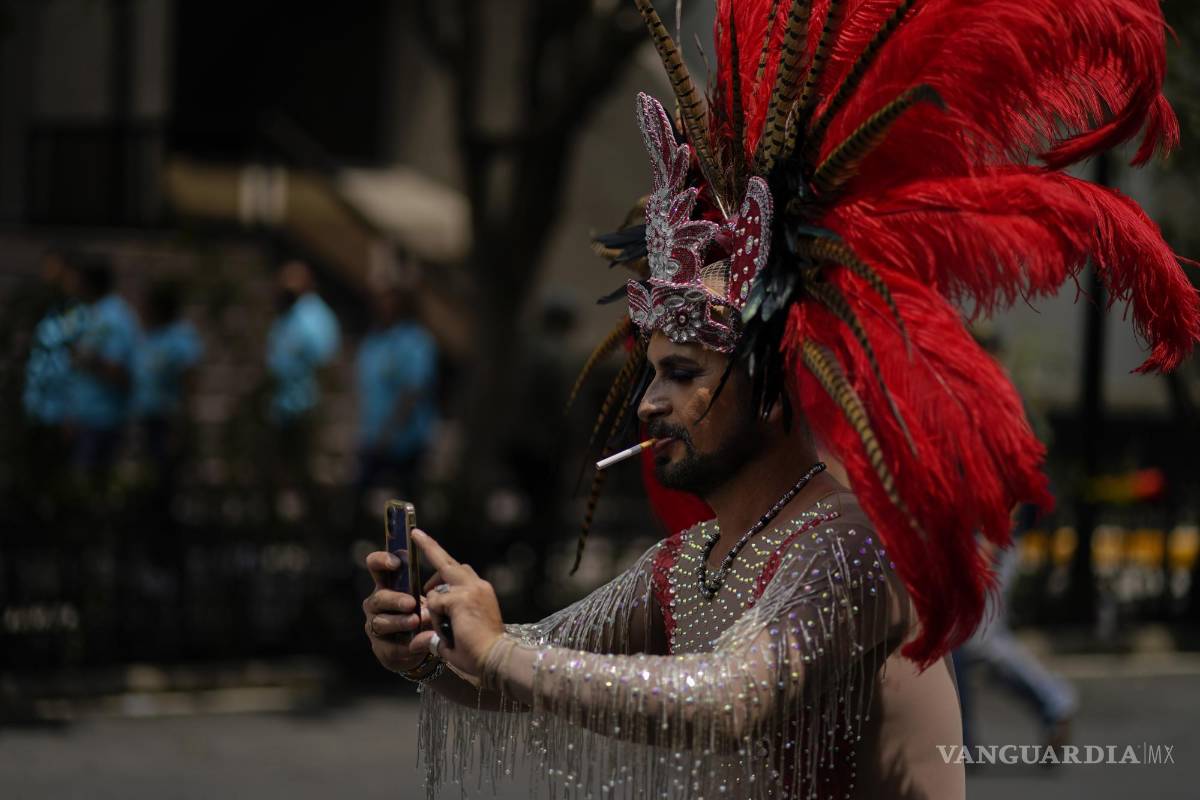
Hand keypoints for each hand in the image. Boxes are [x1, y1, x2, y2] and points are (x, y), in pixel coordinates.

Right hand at [363, 550, 429, 674]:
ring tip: (416, 622)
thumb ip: (432, 590)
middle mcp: (376, 603)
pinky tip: (417, 644)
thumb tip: (440, 590)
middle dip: (396, 599)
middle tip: (411, 603)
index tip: (396, 563)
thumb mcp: (430, 598)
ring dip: (400, 622)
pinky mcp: (381, 648)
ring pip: (381, 622)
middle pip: (379, 597)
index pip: (375, 566)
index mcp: (386, 584)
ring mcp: (375, 625)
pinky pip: (390, 646)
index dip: (382, 561)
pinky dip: (405, 645)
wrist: (422, 646)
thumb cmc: (424, 612)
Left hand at [409, 529, 504, 680]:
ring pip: (437, 588)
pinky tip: (448, 630)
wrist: (495, 658)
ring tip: (444, 625)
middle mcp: (477, 585)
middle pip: (448, 563)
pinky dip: (436, 619)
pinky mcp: (461, 598)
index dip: (443, 559)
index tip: (430, 544)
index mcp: (480, 591)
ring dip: (434, 606)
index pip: (458, 570)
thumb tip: (416, 641)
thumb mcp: (454, 639)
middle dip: (430, 548)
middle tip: (415, 533)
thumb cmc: (479, 654)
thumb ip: (436, 634)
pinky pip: (436, 603)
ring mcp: (470, 589)